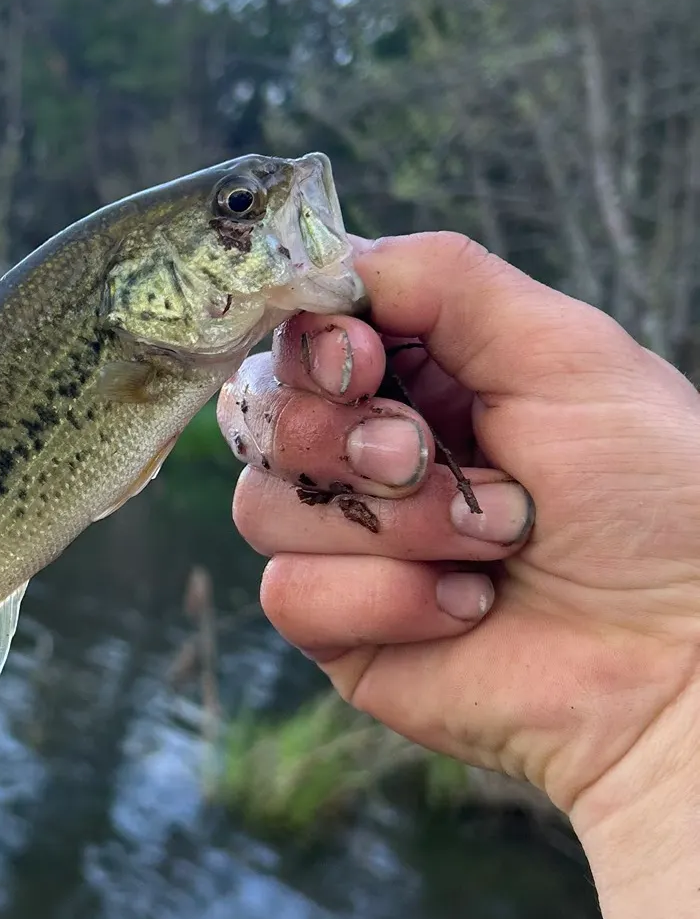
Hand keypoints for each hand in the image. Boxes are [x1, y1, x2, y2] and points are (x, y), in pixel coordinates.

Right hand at [217, 232, 699, 851]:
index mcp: (418, 378)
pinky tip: (466, 608)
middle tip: (432, 461)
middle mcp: (367, 455)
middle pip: (260, 414)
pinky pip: (289, 593)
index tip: (363, 364)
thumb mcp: (564, 351)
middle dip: (350, 438)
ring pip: (262, 506)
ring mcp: (346, 543)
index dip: (311, 346)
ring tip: (491, 547)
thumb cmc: (655, 500)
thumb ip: (443, 280)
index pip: (300, 335)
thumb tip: (328, 263)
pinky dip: (386, 598)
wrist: (684, 655)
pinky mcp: (339, 627)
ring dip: (389, 527)